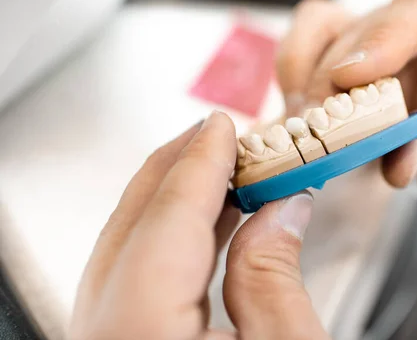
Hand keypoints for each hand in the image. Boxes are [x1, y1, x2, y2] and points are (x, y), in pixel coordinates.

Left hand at [69, 112, 328, 339]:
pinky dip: (169, 242)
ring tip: (218, 173)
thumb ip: (275, 276)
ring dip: (175, 204)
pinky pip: (132, 279)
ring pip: (126, 250)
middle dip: (177, 170)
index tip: (224, 127)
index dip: (201, 164)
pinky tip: (206, 225)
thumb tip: (281, 210)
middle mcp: (106, 335)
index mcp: (139, 332)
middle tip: (216, 136)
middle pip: (132, 227)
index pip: (168, 221)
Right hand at [277, 0, 416, 185]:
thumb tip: (397, 164)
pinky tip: (292, 128)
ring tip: (303, 128)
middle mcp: (408, 16)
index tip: (351, 78)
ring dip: (301, 80)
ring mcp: (370, 36)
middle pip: (355, 32)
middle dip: (330, 83)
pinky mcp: (342, 60)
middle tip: (320, 132)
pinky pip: (303, 57)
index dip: (381, 41)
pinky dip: (290, 91)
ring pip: (316, 32)